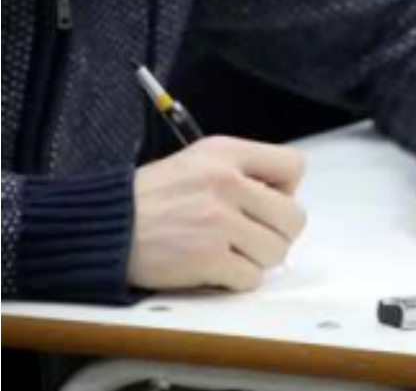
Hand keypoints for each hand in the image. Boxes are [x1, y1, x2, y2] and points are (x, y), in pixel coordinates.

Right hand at [129, 137, 306, 291]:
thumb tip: (287, 199)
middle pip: (294, 218)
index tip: (264, 202)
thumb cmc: (154, 198)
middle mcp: (226, 182)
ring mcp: (217, 221)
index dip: (286, 190)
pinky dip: (236, 280)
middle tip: (249, 236)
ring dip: (256, 259)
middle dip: (276, 233)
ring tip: (228, 251)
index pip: (294, 165)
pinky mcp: (207, 257)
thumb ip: (244, 171)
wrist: (104, 226)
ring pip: (277, 252)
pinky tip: (213, 267)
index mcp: (226, 153)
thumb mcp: (199, 161)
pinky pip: (251, 278)